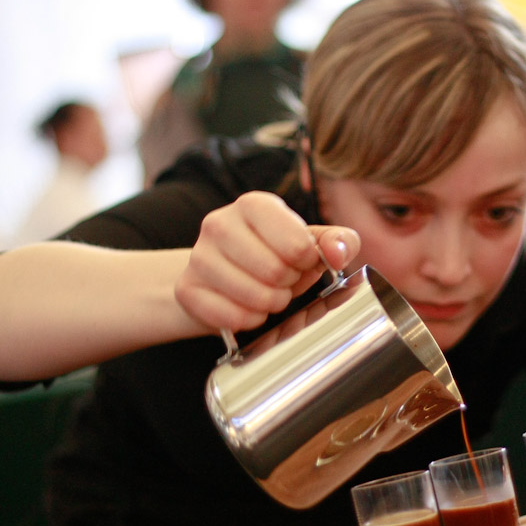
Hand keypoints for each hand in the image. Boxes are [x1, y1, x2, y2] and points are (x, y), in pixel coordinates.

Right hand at [175, 191, 359, 331]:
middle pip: (275, 272)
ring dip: (270, 304)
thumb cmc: (272, 254)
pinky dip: (249, 320)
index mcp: (254, 204)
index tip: (302, 262)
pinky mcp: (187, 289)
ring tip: (266, 293)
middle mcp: (219, 223)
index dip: (307, 262)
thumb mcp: (310, 242)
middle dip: (288, 285)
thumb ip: (338, 241)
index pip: (296, 244)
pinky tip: (247, 307)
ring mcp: (198, 256)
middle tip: (282, 281)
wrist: (222, 275)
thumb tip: (336, 254)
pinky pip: (232, 317)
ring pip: (254, 297)